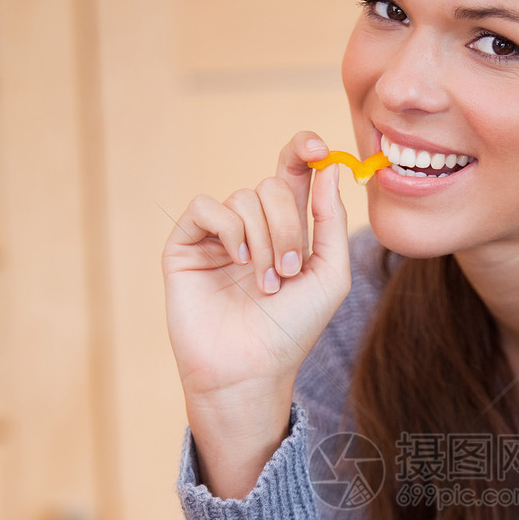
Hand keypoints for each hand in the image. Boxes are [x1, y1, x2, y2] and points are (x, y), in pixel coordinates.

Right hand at [162, 132, 350, 495]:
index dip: (305, 151)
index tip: (320, 150)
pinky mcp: (186, 244)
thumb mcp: (330, 275)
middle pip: (273, 186)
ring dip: (264, 240)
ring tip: (265, 283)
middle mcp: (252, 226)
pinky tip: (236, 263)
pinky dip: (229, 230)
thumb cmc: (293, 330)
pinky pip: (207, 207)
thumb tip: (329, 167)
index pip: (294, 172)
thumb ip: (332, 220)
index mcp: (288, 228)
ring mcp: (218, 235)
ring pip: (245, 198)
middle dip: (290, 225)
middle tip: (291, 270)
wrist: (250, 369)